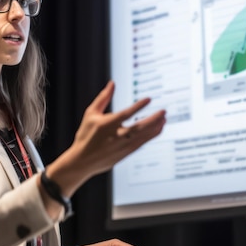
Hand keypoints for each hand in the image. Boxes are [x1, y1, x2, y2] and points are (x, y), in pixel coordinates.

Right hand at [49, 80, 165, 195]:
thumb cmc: (86, 135)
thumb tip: (112, 83)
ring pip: (143, 136)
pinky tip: (158, 129)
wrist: (82, 161)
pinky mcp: (125, 153)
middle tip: (164, 112)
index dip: (138, 106)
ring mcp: (122, 146)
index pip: (126, 114)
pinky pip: (142, 143)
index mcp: (107, 125)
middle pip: (139, 127)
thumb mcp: (91, 114)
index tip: (149, 99)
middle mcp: (116, 136)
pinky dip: (151, 136)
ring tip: (164, 119)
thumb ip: (103, 98)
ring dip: (155, 127)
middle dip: (153, 119)